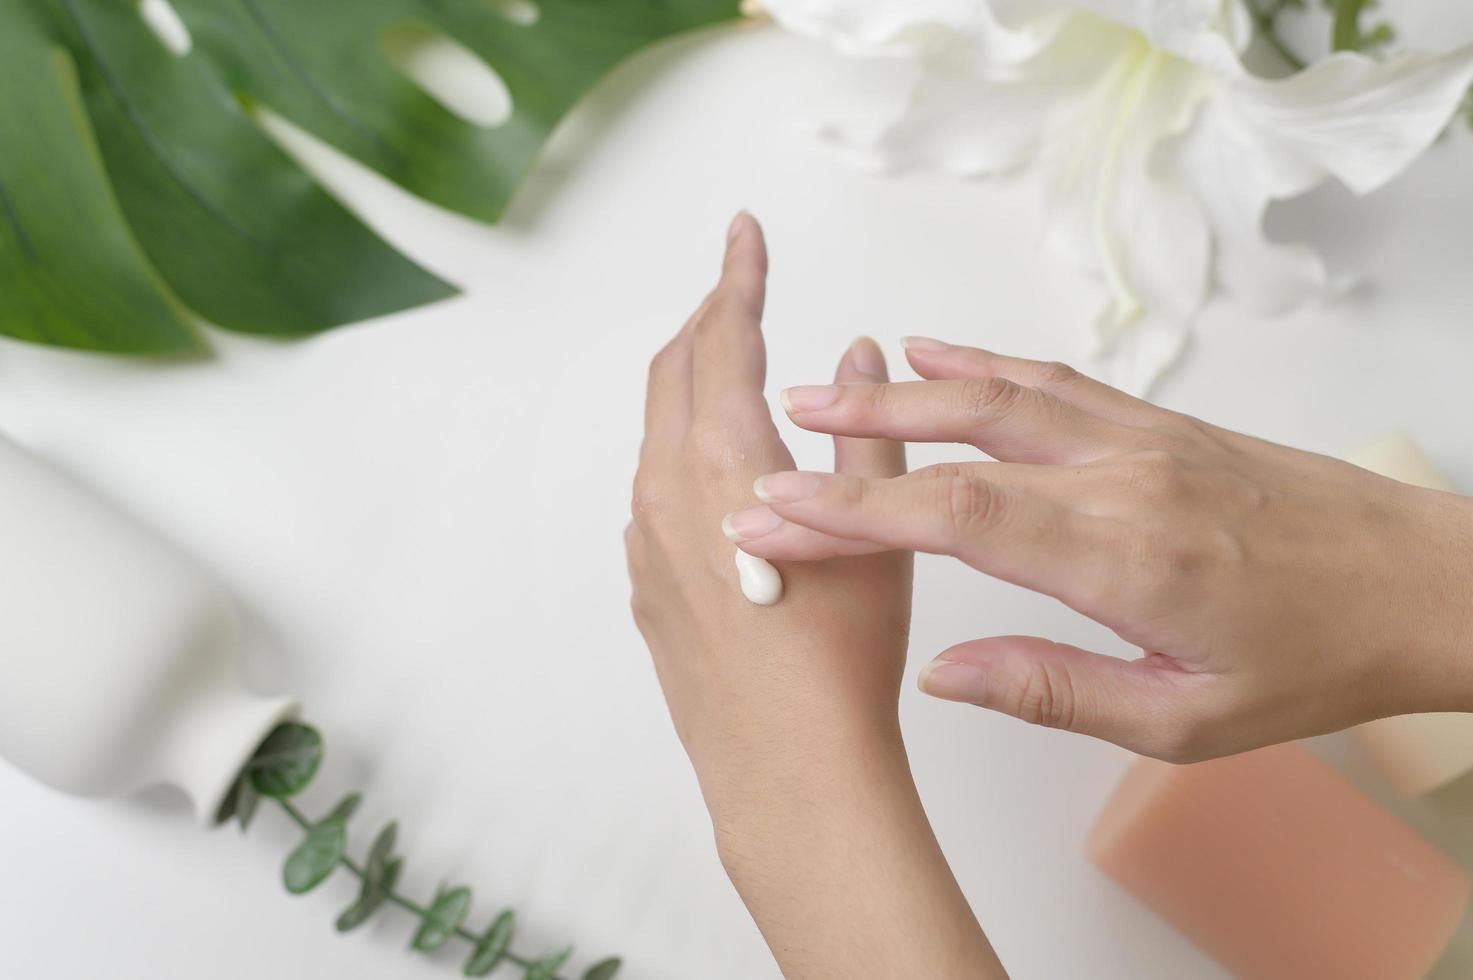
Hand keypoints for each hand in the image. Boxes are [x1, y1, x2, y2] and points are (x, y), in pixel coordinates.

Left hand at [625, 214, 910, 802]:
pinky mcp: (645, 585)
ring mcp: (645, 541)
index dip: (738, 274)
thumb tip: (856, 357)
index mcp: (721, 458)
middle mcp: (665, 489)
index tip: (744, 232)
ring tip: (733, 370)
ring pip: (657, 433)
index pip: (723, 336)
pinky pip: (654, 494)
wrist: (786, 766)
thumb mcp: (877, 529)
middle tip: (740, 289)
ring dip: (691, 386)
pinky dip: (682, 455)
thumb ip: (865, 431)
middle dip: (707, 320)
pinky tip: (723, 473)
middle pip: (673, 372)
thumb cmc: (839, 654)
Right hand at [727, 337, 1472, 762]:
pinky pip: (1051, 379)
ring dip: (901, 394)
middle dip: (849, 450)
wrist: (1419, 583)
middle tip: (768, 450)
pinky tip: (934, 355)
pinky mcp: (1157, 421)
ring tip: (825, 394)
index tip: (774, 519)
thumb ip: (1052, 690)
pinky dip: (980, 363)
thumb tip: (943, 673)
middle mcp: (1122, 477)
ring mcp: (1141, 437)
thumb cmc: (1315, 657)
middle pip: (957, 443)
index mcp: (1122, 556)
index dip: (850, 514)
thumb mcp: (1184, 720)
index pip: (953, 517)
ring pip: (996, 395)